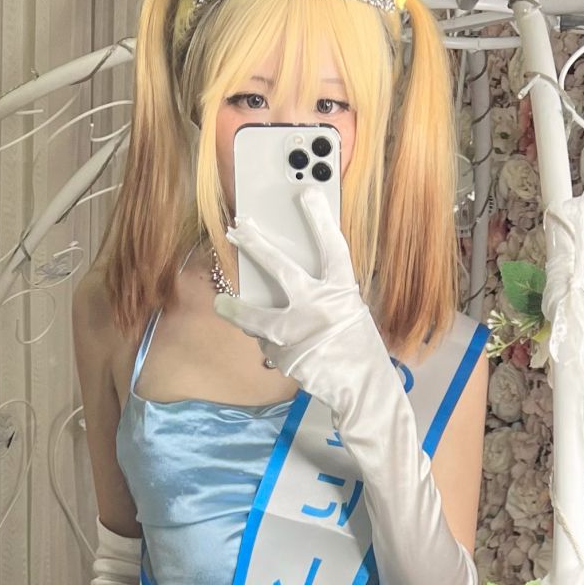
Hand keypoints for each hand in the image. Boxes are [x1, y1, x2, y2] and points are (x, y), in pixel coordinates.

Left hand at [215, 185, 403, 440]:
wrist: (362, 391)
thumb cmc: (358, 348)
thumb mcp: (350, 312)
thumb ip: (325, 293)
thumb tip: (289, 278)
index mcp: (342, 292)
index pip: (331, 247)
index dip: (319, 219)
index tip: (306, 194)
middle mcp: (319, 308)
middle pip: (281, 269)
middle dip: (256, 246)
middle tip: (237, 230)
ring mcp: (299, 334)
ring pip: (258, 317)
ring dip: (237, 310)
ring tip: (221, 304)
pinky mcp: (285, 357)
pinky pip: (268, 344)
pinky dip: (269, 344)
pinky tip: (274, 347)